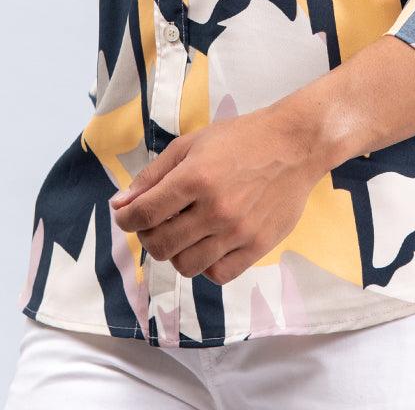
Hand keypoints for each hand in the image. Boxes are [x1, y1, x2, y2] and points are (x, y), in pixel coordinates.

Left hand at [109, 105, 324, 285]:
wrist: (295, 145)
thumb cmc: (240, 139)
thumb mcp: (192, 144)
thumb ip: (153, 175)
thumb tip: (119, 204)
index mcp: (195, 178)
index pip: (145, 214)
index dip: (127, 219)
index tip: (126, 217)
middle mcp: (215, 209)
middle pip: (161, 245)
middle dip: (148, 236)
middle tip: (155, 224)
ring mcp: (238, 232)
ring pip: (186, 266)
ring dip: (175, 253)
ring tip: (183, 233)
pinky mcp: (258, 247)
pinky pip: (218, 275)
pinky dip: (205, 265)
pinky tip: (207, 244)